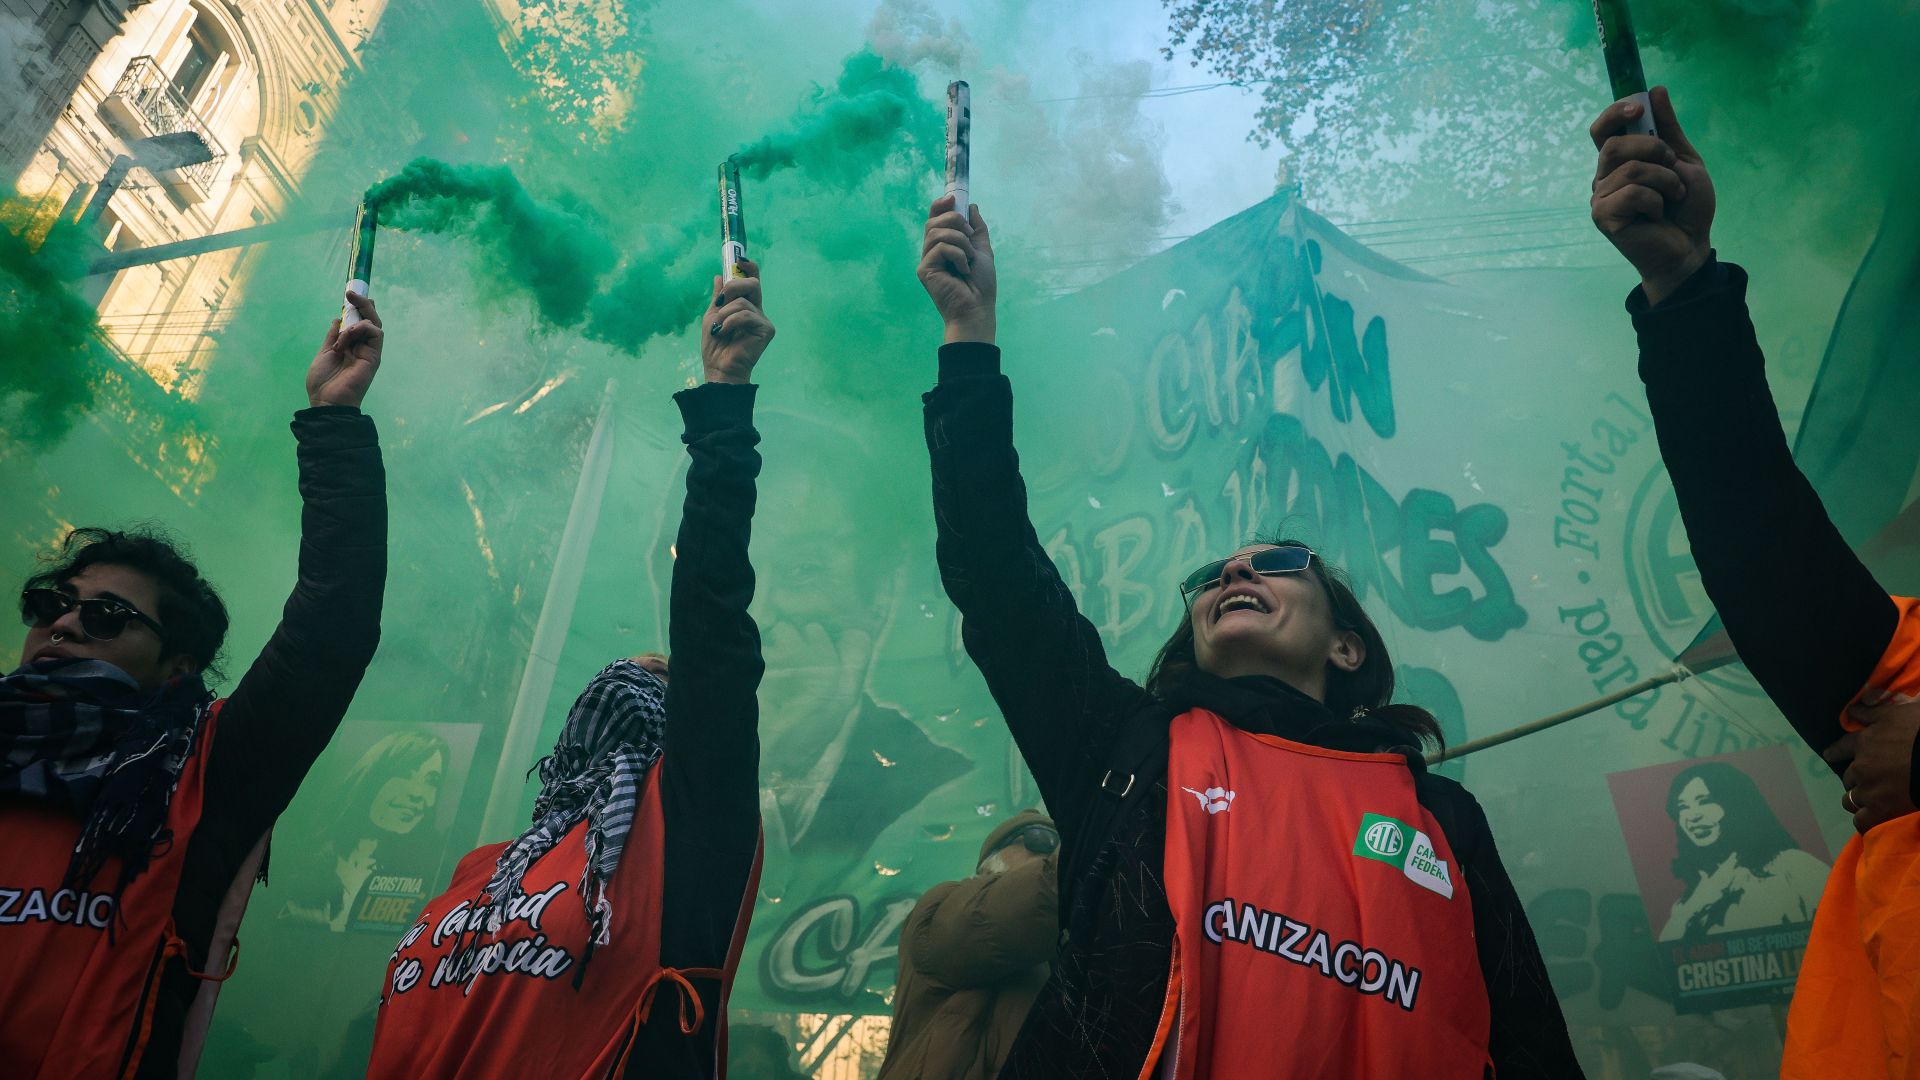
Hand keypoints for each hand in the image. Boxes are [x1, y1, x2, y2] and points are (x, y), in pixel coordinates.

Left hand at [308, 292, 383, 407]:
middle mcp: (363, 347)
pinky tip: (346, 339)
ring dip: (356, 322)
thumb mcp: (324, 352)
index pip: (359, 322)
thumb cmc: (323, 382)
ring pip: (375, 323)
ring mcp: (369, 351)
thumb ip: (333, 336)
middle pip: (371, 319)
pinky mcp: (374, 356)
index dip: (357, 308)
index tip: (348, 296)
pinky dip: (360, 329)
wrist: (327, 401)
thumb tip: (338, 319)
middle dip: (363, 304)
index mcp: (351, 346)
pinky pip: (375, 333)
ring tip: (342, 336)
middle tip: (350, 293)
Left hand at [701, 258, 773, 383]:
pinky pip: (746, 315)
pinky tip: (722, 333)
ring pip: (743, 302)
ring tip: (717, 328)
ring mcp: (763, 321)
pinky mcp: (766, 330)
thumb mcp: (712, 316)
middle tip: (719, 302)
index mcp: (746, 306)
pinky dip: (729, 322)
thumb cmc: (715, 346)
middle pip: (752, 284)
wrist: (719, 368)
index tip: (740, 259)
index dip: (749, 268)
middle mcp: (758, 311)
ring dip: (724, 314)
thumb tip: (718, 276)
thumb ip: (718, 298)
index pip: (752, 282)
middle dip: (733, 287)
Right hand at [918, 195, 995, 344]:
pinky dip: (957, 254)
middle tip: (970, 236)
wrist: (978, 308)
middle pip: (933, 221)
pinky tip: (963, 269)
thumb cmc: (981, 285)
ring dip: (960, 240)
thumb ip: (977, 229)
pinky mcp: (924, 269)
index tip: (952, 199)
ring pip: (936, 232)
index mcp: (944, 246)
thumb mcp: (983, 250)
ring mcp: (927, 260)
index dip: (940, 205)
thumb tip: (972, 206)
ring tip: (969, 258)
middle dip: (955, 221)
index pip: (934, 219)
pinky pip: (939, 247)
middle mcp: (932, 251)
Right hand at [1589, 86, 1714, 305]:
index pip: (1602, 130)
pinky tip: (1658, 216)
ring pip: (1629, 169)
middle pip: (1614, 145)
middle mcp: (1604, 178)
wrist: (1691, 246)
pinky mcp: (1604, 218)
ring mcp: (1600, 199)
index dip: (1614, 113)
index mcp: (1619, 162)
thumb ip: (1668, 129)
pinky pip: (1631, 193)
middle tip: (1672, 166)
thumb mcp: (1684, 160)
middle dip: (1653, 148)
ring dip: (1665, 180)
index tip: (1638, 106)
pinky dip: (1656, 201)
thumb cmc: (1687, 208)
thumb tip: (1656, 90)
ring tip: (1674, 196)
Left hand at [1824, 691, 1919, 831]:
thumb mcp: (1897, 713)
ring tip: (1868, 803)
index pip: (1842, 747)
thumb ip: (1873, 712)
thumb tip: (1853, 707)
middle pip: (1848, 778)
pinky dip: (1864, 821)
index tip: (1829, 755)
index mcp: (1865, 742)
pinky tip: (1870, 820)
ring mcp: (1869, 789)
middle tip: (1868, 783)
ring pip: (1851, 800)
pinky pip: (1862, 821)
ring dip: (1857, 800)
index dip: (1835, 752)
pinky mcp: (1881, 809)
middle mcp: (1861, 767)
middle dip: (1855, 780)